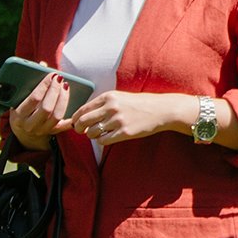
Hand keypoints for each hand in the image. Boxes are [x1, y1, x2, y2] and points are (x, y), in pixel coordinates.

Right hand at [8, 72, 75, 150]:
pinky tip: (77, 105)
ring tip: (66, 86)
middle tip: (60, 79)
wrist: (23, 133)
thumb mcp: (18, 99)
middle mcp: (29, 125)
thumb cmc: (22, 110)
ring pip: (57, 115)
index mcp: (18, 115)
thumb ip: (29, 82)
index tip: (51, 75)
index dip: (44, 86)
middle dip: (55, 91)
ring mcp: (42, 130)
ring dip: (64, 99)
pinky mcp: (53, 132)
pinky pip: (65, 125)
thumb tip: (43, 64)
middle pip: (46, 108)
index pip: (34, 99)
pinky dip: (73, 116)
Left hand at [69, 90, 186, 147]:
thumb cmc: (140, 104)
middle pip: (82, 122)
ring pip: (91, 133)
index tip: (77, 124)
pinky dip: (103, 140)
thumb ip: (101, 106)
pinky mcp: (124, 132)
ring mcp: (118, 120)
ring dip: (93, 135)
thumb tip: (79, 117)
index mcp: (108, 97)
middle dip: (79, 129)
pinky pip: (103, 141)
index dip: (75, 119)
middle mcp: (111, 107)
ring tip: (101, 132)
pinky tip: (110, 136)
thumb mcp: (120, 98)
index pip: (82, 110)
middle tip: (83, 131)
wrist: (162, 110)